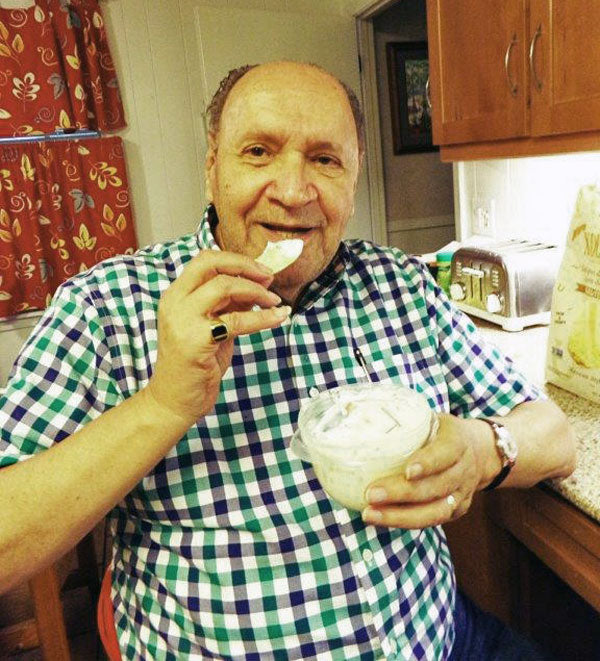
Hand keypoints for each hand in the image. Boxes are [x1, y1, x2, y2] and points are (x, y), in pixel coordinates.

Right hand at [145, 250, 289, 425]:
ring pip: (224, 287)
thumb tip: (258, 286)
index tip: (261, 270)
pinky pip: (238, 320)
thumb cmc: (194, 366)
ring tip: (275, 301)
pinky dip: (263, 317)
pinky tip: (278, 317)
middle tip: (269, 277)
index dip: (236, 261)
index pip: (204, 261)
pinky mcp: (196, 340)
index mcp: (175, 296)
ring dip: (256, 291)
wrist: (174, 402)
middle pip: (211, 264)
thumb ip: (229, 306)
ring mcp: (183, 320)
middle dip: (245, 265)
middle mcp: (175, 302)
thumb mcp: (212, 328)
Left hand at [361, 414, 487, 528]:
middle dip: (402, 494)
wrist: (482, 451)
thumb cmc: (442, 431)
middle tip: (371, 494)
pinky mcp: (457, 510)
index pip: (446, 453)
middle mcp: (464, 470)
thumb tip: (351, 408)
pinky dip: (405, 522)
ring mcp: (463, 493)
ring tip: (370, 514)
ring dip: (401, 516)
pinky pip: (432, 521)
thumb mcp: (430, 417)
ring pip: (436, 511)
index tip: (407, 471)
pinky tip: (381, 519)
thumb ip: (403, 416)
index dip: (428, 463)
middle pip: (436, 487)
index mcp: (458, 441)